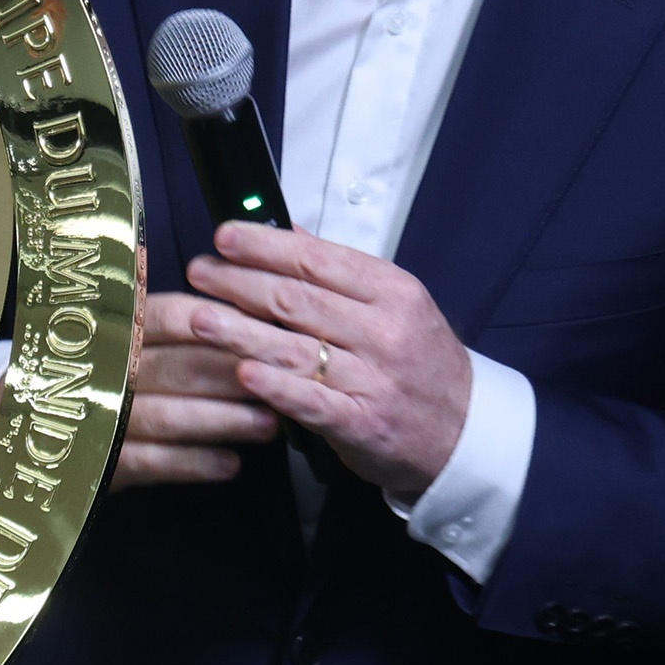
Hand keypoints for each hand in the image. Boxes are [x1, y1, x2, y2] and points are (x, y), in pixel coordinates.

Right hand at [86, 291, 283, 489]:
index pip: (171, 315)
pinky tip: (231, 464)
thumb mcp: (132, 341)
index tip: (266, 335)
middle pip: (178, 366)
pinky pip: (154, 462)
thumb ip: (181, 330)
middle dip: (235, 377)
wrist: (38, 426)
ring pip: (169, 416)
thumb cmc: (108, 374)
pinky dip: (196, 463)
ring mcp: (100, 416)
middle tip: (282, 385)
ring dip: (224, 420)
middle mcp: (106, 368)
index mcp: (116, 328)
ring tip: (268, 426)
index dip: (221, 324)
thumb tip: (255, 322)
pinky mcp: (101, 461)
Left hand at [183, 222, 472, 499]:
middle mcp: (385, 331)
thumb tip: (288, 232)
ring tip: (198, 318)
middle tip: (200, 272)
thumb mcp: (396, 305)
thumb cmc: (421, 363)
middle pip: (298, 299)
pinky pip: (313, 401)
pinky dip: (276, 386)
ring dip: (240, 331)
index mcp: (392, 292)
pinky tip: (242, 373)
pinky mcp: (364, 423)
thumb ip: (342, 272)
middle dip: (240, 283)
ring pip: (296, 347)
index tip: (225, 236)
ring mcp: (375, 379)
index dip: (265, 247)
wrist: (466, 432)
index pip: (318, 260)